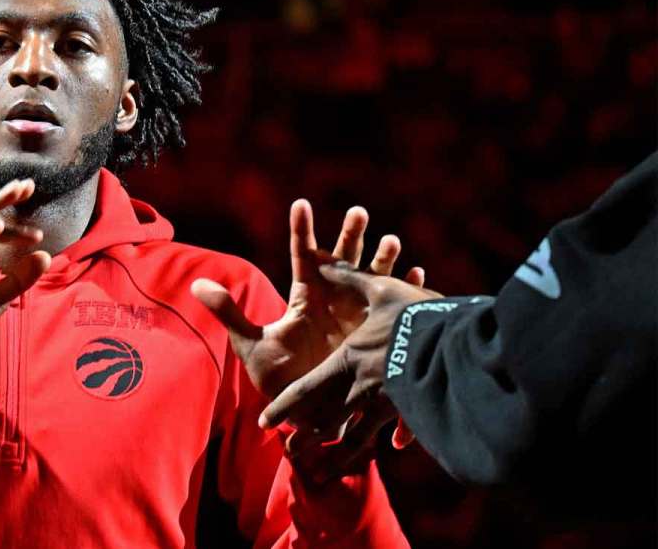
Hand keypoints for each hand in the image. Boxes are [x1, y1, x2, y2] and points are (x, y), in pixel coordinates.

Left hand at [192, 200, 417, 399]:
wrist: (308, 414)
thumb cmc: (279, 377)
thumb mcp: (252, 345)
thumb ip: (229, 313)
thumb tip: (196, 285)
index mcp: (305, 297)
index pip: (302, 256)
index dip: (301, 231)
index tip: (301, 204)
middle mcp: (333, 301)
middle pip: (343, 260)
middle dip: (351, 236)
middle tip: (358, 212)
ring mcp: (357, 317)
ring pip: (372, 280)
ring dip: (382, 260)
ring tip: (391, 240)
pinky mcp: (375, 337)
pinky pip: (391, 310)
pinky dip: (403, 291)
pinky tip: (414, 274)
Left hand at [259, 263, 440, 480]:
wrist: (464, 344)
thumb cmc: (417, 314)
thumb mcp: (380, 289)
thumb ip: (348, 277)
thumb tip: (321, 258)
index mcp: (346, 363)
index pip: (305, 392)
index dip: (283, 408)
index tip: (266, 424)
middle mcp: (362, 390)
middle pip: (325, 423)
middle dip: (306, 440)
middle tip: (291, 455)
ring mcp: (389, 405)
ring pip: (356, 439)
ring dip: (339, 456)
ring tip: (325, 472)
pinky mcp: (415, 409)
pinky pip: (397, 429)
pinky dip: (395, 438)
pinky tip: (393, 447)